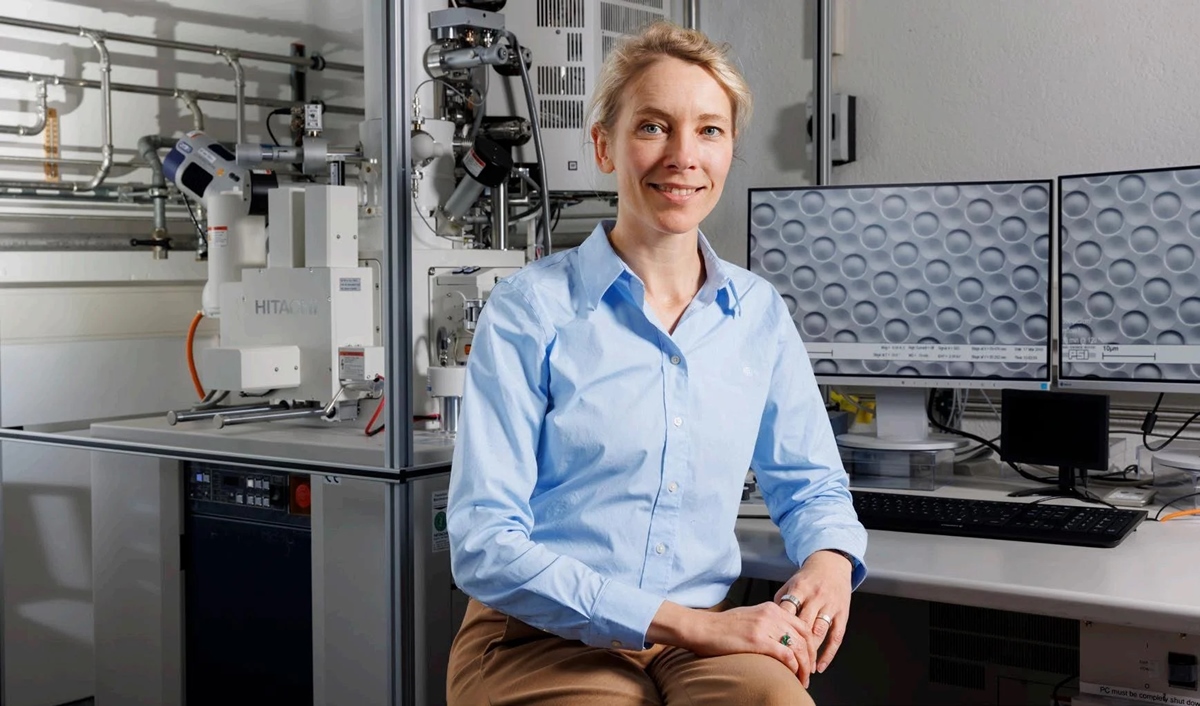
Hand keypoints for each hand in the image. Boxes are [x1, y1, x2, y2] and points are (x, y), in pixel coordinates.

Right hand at [649, 601, 816, 684]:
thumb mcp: (750, 617)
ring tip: (802, 679)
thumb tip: (783, 640)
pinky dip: (793, 666)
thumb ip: (768, 624)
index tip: (809, 658)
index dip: (811, 645)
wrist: (702, 628)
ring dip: (804, 666)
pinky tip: (792, 674)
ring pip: (798, 647)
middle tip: (809, 672)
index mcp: (771, 608)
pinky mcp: (757, 640)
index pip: (802, 626)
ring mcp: (765, 626)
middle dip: (811, 657)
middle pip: (805, 637)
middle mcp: (771, 614)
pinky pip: (785, 654)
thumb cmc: (721, 626)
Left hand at [773, 549, 853, 673]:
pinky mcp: (842, 615)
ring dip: (810, 652)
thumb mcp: (791, 584)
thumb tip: (769, 624)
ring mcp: (830, 606)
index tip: (771, 645)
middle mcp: (816, 597)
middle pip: (804, 624)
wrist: (831, 565)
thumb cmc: (806, 579)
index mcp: (800, 588)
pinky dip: (828, 654)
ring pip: (820, 632)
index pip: (788, 610)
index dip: (779, 628)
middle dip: (794, 644)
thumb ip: (780, 602)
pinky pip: (836, 638)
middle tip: (785, 662)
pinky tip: (820, 666)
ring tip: (801, 668)